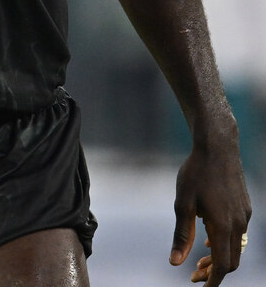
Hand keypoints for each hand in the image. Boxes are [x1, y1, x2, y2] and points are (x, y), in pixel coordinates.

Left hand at [169, 140, 250, 284]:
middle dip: (214, 271)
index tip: (201, 286)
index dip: (212, 281)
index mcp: (223, 226)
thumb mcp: (182, 203)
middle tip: (194, 274)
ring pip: (236, 247)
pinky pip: (238, 232)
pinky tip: (208, 237)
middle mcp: (238, 223)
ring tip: (199, 258)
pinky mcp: (245, 206)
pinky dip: (224, 241)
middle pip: (231, 260)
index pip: (222, 266)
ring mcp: (244, 214)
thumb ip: (181, 235)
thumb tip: (174, 262)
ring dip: (219, 256)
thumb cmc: (196, 172)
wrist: (217, 145)